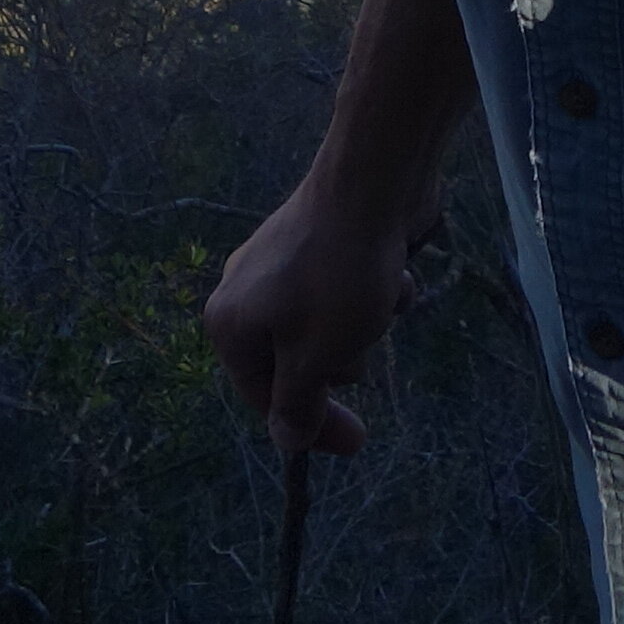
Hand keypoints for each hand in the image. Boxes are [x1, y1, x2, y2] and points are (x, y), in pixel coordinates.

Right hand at [206, 171, 429, 457]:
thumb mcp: (315, 358)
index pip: (263, 398)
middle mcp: (247, 291)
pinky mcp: (325, 242)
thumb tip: (286, 440)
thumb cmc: (338, 278)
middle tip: (363, 341)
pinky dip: (378, 289)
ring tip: (382, 298)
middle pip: (299, 361)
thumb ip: (298, 405)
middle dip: (343, 359)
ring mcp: (286, 262)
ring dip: (368, 324)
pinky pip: (351, 288)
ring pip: (333, 326)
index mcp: (230, 323)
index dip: (310, 425)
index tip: (357, 441)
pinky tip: (394, 269)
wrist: (374, 181)